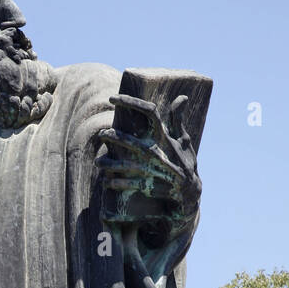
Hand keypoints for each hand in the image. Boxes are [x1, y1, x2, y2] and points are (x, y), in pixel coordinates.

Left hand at [95, 94, 200, 224]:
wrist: (189, 190)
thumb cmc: (184, 161)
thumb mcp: (184, 140)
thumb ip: (178, 119)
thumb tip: (182, 96)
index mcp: (164, 137)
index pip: (149, 112)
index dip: (131, 102)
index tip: (113, 98)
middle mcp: (155, 151)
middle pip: (128, 139)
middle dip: (111, 135)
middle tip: (101, 134)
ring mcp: (150, 169)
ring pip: (122, 165)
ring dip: (107, 163)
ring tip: (98, 161)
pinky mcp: (147, 185)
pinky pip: (126, 184)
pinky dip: (114, 183)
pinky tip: (106, 182)